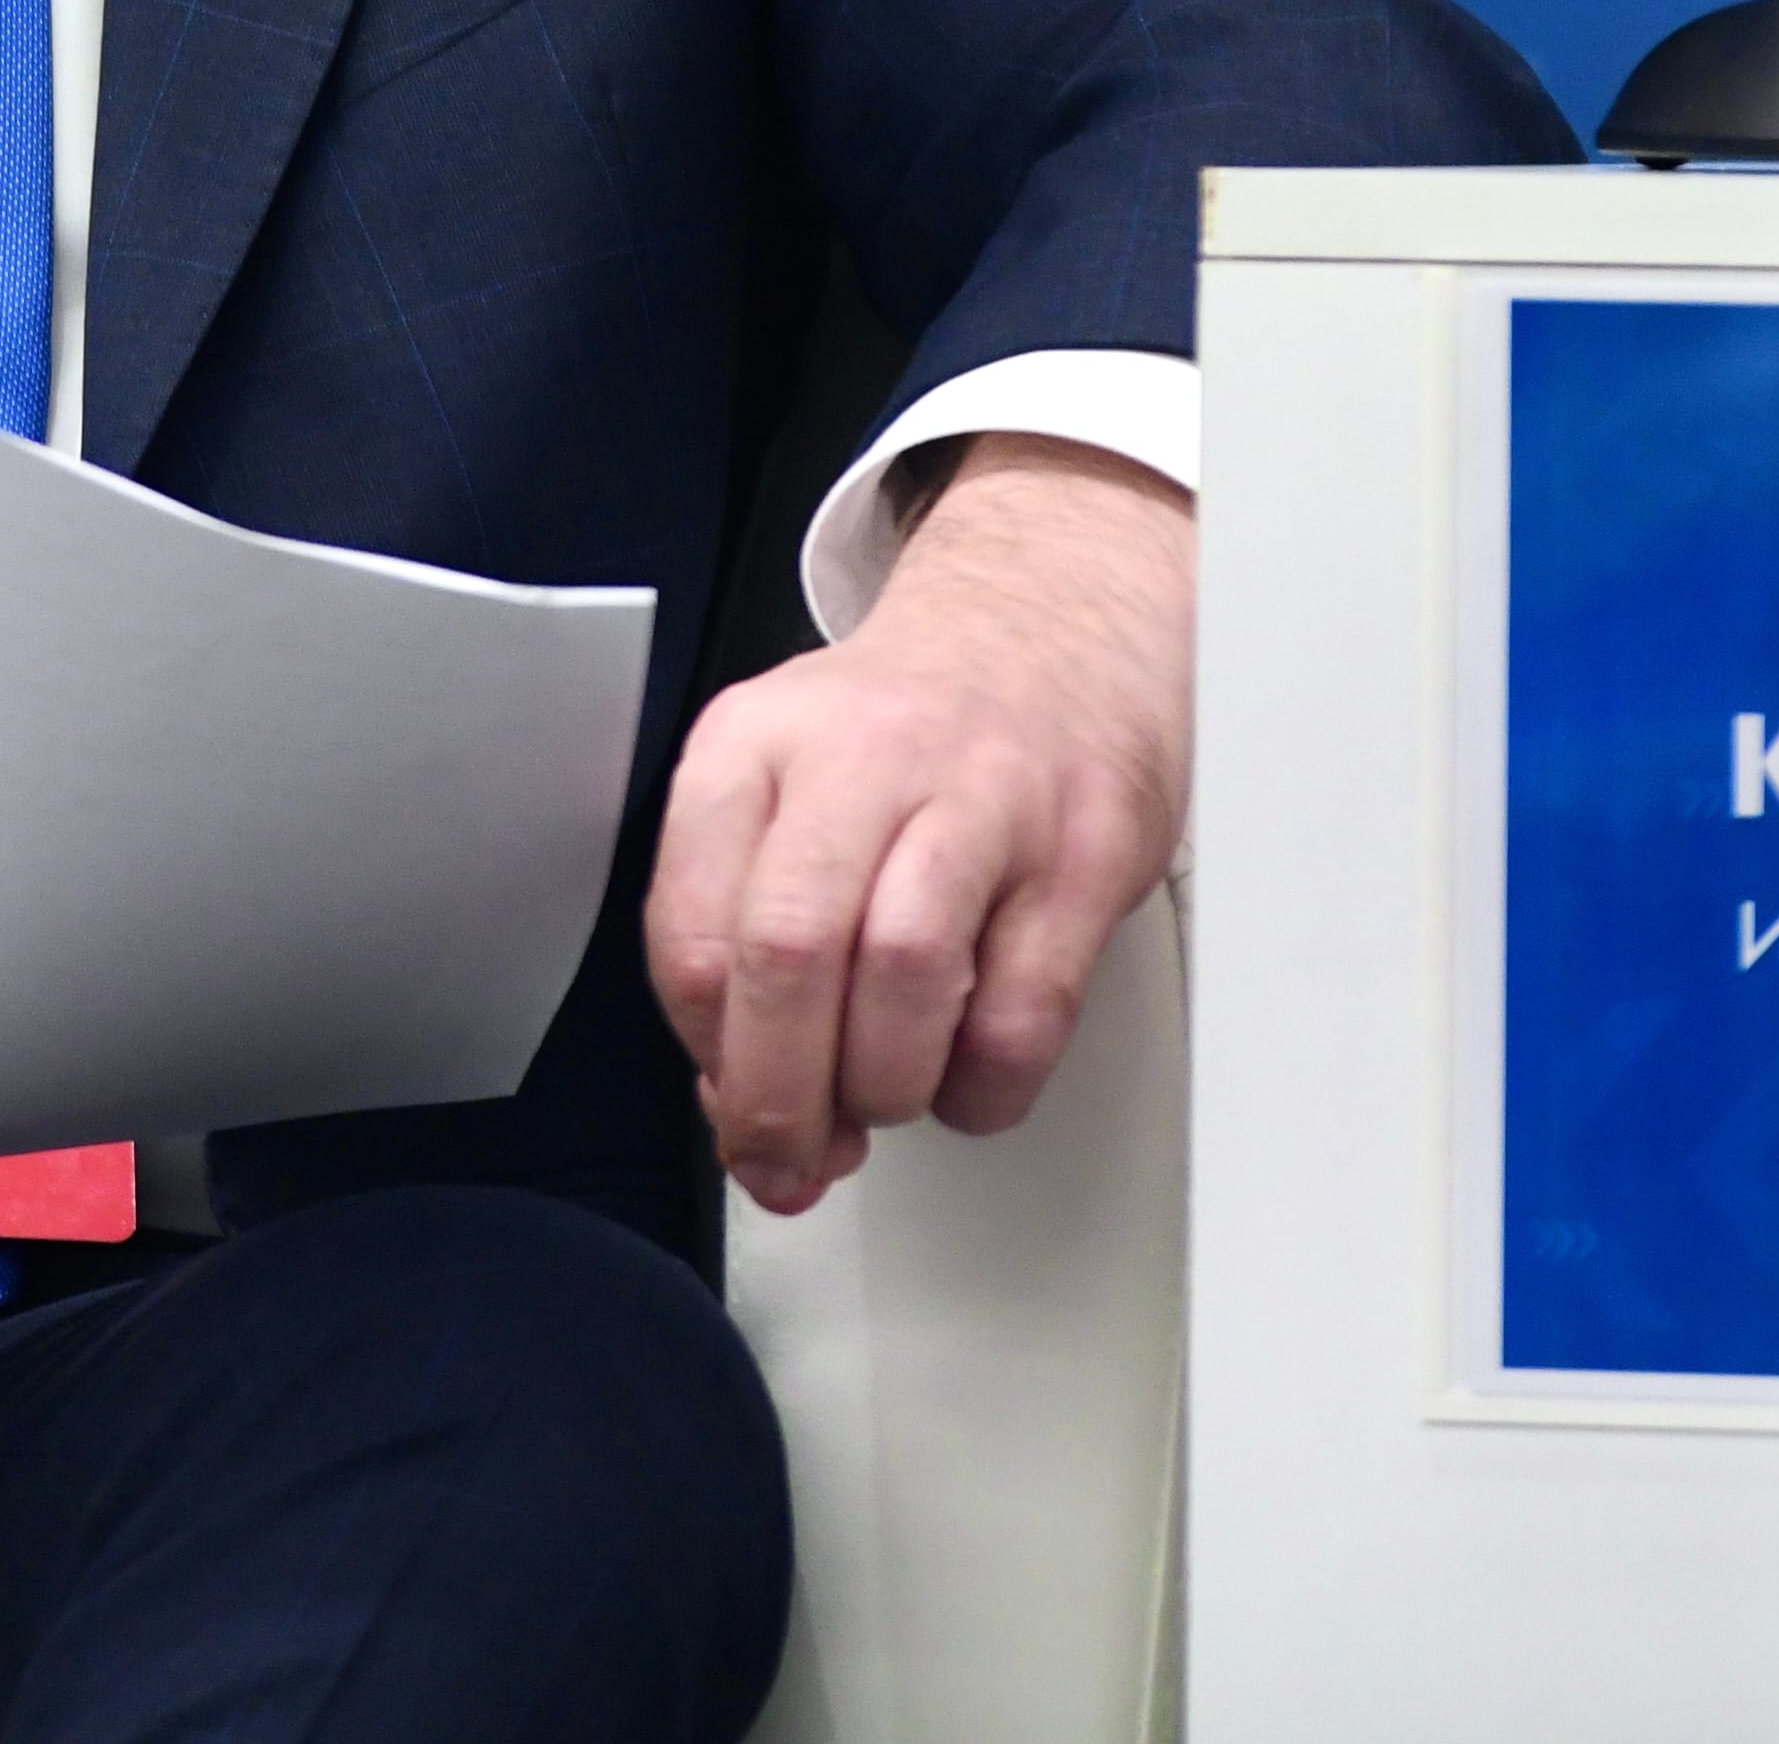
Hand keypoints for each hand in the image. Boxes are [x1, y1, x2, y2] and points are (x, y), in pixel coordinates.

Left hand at [646, 433, 1192, 1216]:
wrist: (1051, 621)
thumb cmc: (903, 734)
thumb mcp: (783, 786)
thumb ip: (744, 935)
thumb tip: (742, 1114)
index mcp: (753, 746)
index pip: (692, 933)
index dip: (709, 1057)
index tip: (733, 1107)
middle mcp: (862, 758)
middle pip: (789, 953)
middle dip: (783, 1095)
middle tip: (795, 1157)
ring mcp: (984, 798)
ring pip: (904, 975)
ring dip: (885, 1085)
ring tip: (886, 1099)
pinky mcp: (1086, 849)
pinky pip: (1024, 1012)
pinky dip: (985, 1085)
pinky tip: (968, 1076)